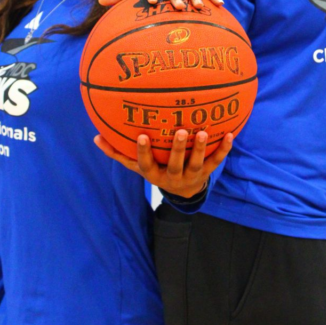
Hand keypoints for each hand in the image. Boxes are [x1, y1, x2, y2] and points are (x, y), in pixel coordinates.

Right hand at [94, 128, 232, 197]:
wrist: (183, 192)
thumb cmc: (156, 170)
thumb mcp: (137, 167)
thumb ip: (118, 153)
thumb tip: (96, 138)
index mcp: (154, 175)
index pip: (146, 165)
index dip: (143, 152)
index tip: (141, 136)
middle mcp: (172, 177)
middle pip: (175, 164)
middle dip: (179, 149)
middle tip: (181, 131)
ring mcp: (190, 176)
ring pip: (196, 164)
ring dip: (200, 149)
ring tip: (204, 132)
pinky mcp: (205, 173)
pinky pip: (215, 162)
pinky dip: (223, 149)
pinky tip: (230, 134)